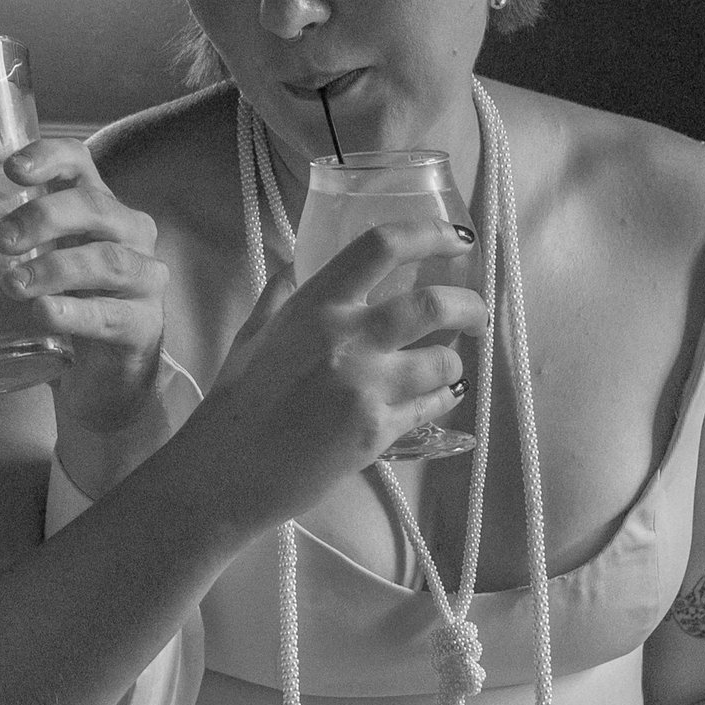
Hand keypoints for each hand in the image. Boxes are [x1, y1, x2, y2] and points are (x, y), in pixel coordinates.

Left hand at [0, 138, 167, 437]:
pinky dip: (76, 313)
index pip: (79, 163)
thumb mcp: (19, 279)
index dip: (49, 157)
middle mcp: (127, 233)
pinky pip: (113, 314)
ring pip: (108, 260)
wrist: (100, 384)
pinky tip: (45, 315)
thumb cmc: (59, 313)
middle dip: (43, 216)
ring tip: (12, 284)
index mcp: (93, 208)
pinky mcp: (143, 325)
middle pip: (93, 206)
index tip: (11, 170)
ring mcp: (143, 279)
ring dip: (55, 268)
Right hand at [188, 229, 483, 532]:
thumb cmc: (235, 401)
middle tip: (476, 315)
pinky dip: (441, 399)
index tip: (458, 239)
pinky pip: (432, 406)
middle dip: (470, 307)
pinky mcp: (377, 431)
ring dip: (453, 363)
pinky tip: (435, 398)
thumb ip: (282, 294)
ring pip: (443, 361)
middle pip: (433, 304)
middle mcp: (345, 336)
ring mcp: (365, 385)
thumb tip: (297, 259)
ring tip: (445, 368)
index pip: (381, 247)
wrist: (227, 470)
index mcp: (315, 304)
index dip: (429, 235)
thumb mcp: (254, 333)